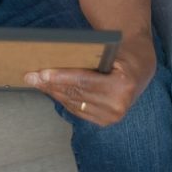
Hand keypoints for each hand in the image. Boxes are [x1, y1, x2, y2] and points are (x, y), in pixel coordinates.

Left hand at [23, 40, 153, 126]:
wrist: (140, 67)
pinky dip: (63, 99)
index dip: (61, 77)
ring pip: (74, 103)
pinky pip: (79, 110)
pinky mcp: (106, 121)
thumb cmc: (122, 53)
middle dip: (51, 85)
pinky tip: (51, 91)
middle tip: (31, 76)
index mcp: (123, 84)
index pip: (85, 81)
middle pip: (76, 93)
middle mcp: (119, 104)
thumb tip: (54, 60)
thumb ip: (88, 57)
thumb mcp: (110, 51)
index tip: (42, 73)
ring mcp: (113, 116)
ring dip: (53, 93)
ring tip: (36, 83)